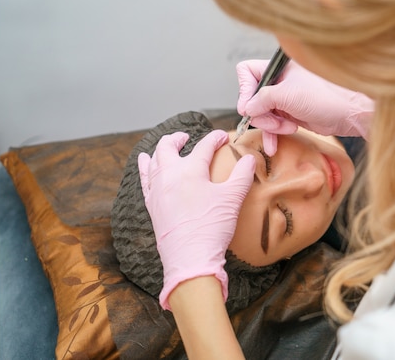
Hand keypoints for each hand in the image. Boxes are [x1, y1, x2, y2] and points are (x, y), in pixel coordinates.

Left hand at [138, 130, 255, 309]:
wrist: (190, 258)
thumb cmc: (212, 227)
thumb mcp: (232, 199)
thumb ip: (242, 176)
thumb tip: (249, 159)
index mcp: (190, 170)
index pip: (203, 146)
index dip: (214, 138)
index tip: (222, 136)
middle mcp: (169, 176)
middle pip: (167, 147)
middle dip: (177, 138)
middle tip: (186, 137)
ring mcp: (157, 191)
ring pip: (152, 161)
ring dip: (159, 150)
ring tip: (165, 147)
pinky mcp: (151, 205)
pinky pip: (145, 180)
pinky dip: (145, 168)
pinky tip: (146, 166)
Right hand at [237, 59, 373, 154]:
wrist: (349, 114)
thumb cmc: (326, 97)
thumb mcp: (287, 95)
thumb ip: (261, 99)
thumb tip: (245, 108)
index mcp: (278, 68)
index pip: (247, 71)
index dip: (245, 89)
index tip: (250, 107)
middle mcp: (280, 81)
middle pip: (253, 98)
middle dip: (262, 114)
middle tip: (275, 122)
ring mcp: (285, 98)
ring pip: (262, 114)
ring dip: (270, 126)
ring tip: (286, 129)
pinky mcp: (291, 114)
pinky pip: (273, 125)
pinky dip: (272, 135)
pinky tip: (274, 145)